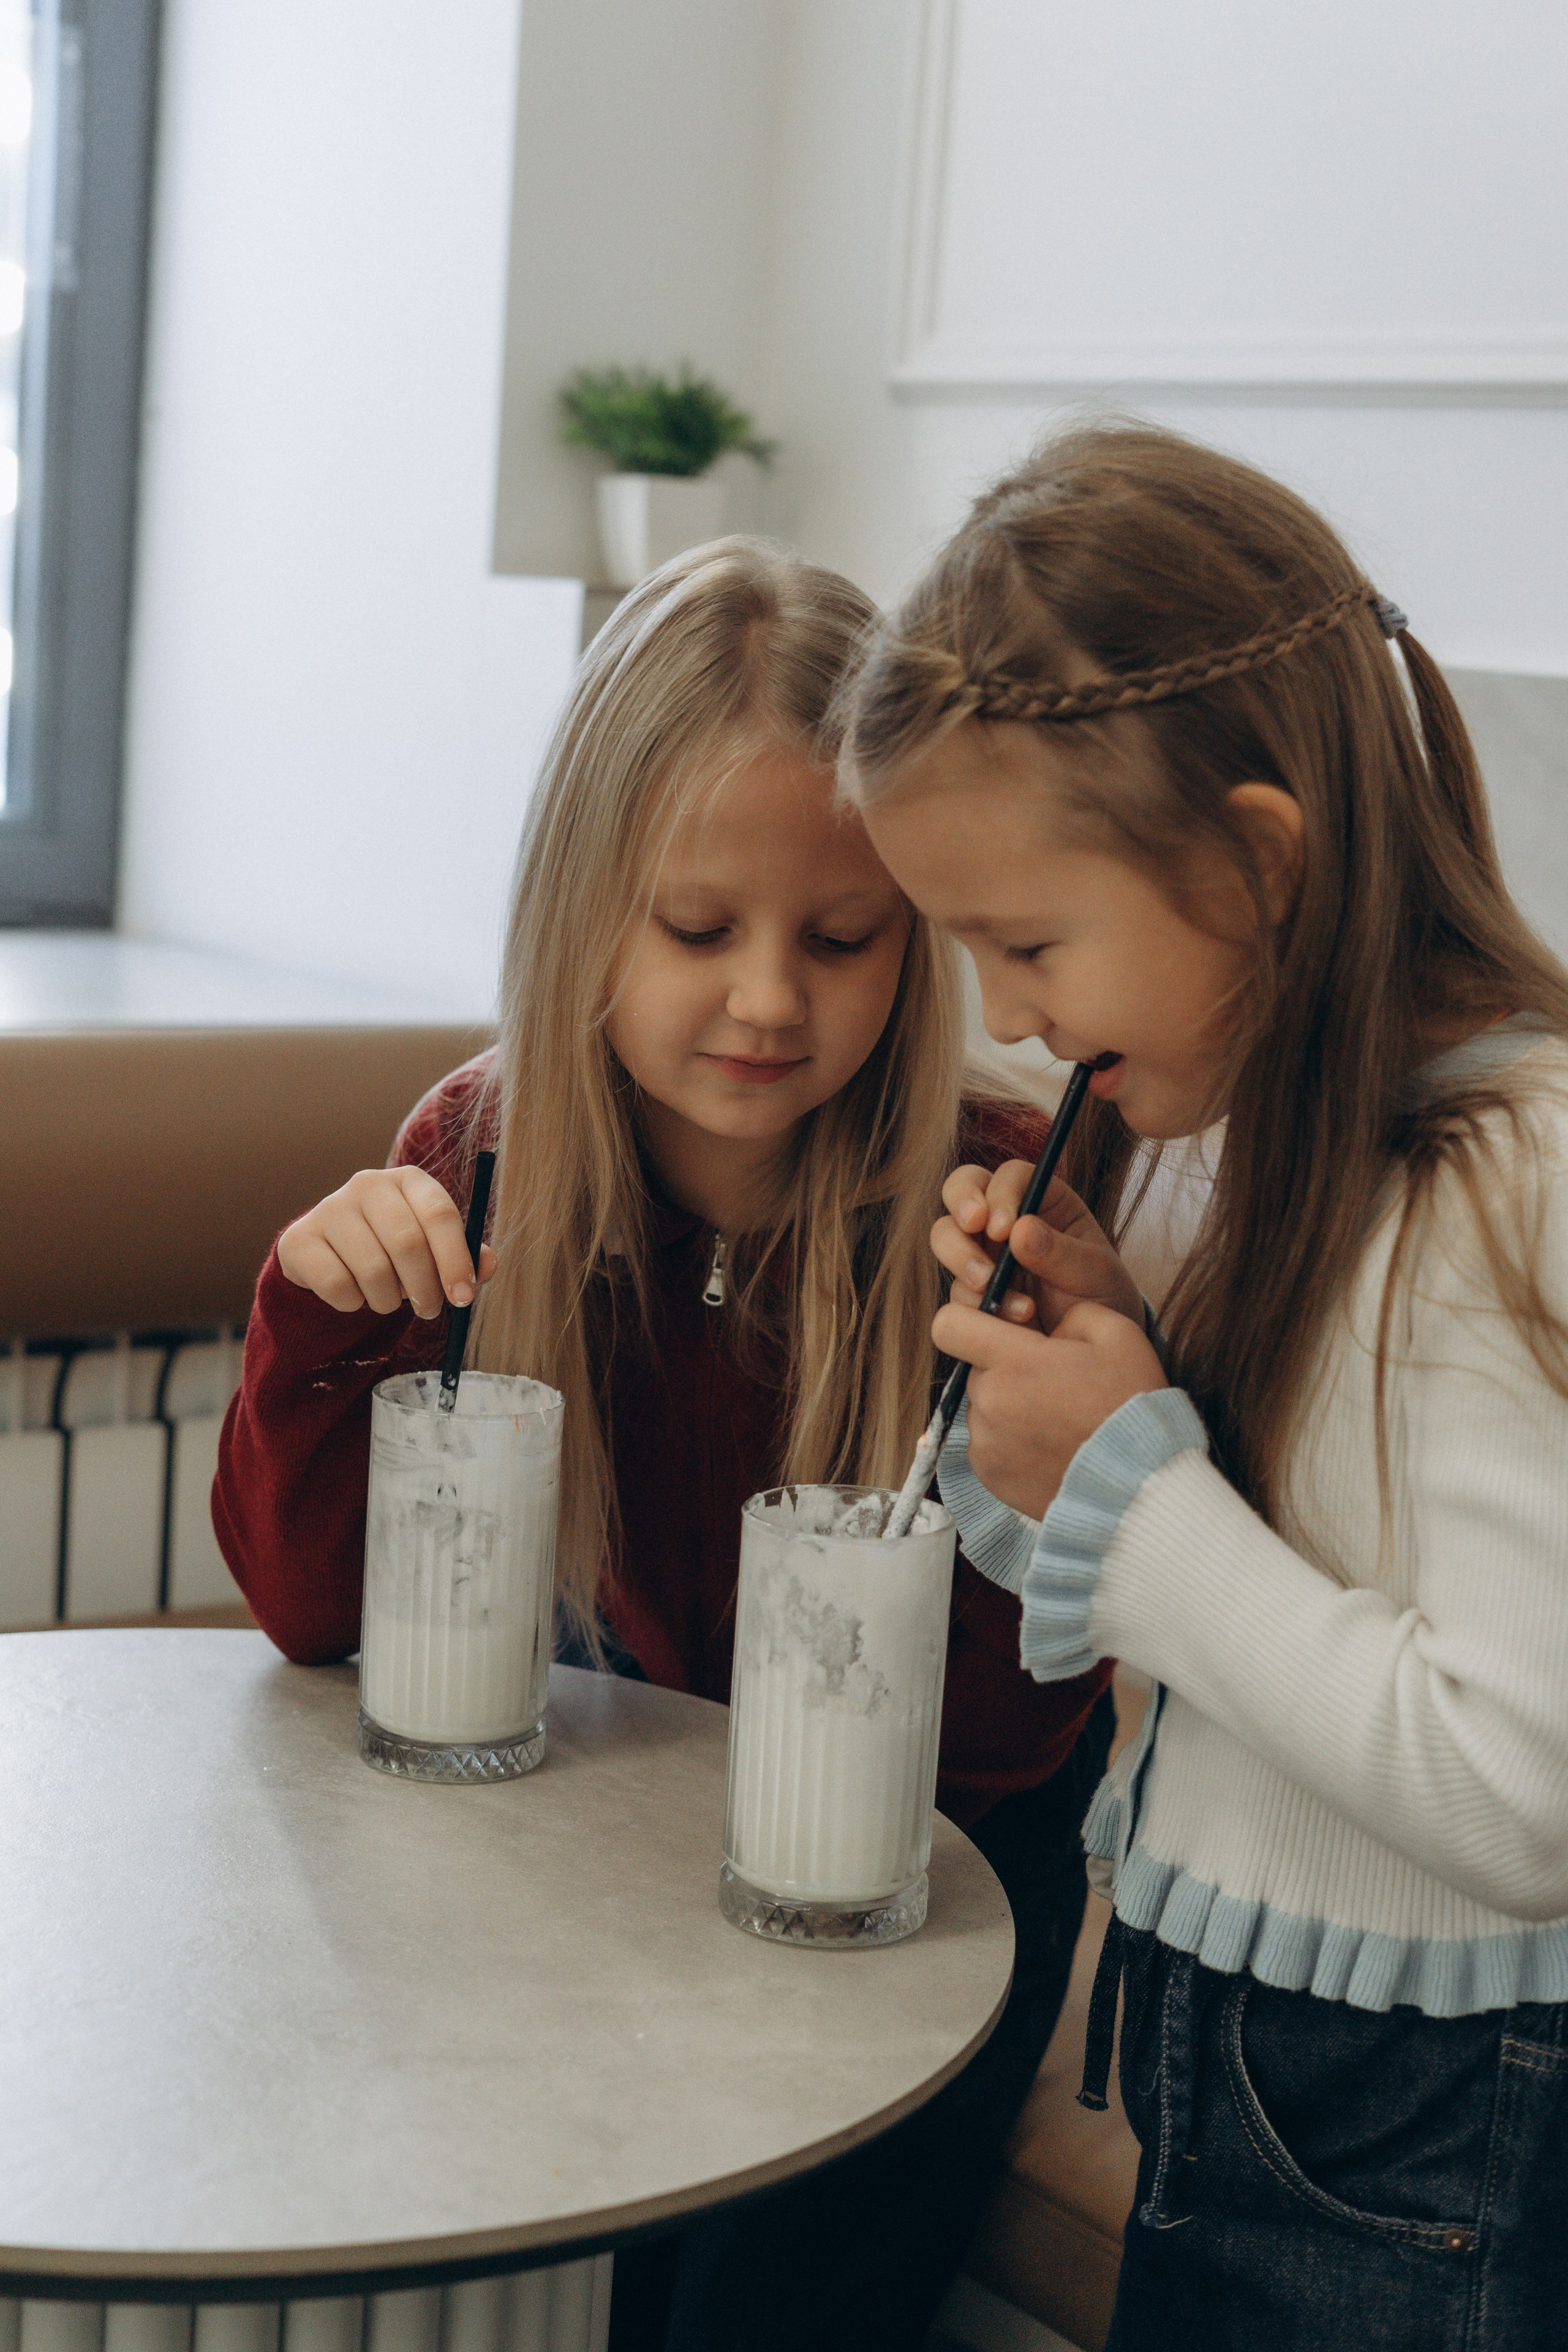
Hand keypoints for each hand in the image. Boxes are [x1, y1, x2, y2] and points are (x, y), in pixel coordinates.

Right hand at [277, 1166, 498, 1317]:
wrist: (328, 1255)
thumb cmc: (392, 1249)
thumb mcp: (431, 1248)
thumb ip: (462, 1256)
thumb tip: (487, 1266)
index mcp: (409, 1180)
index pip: (439, 1213)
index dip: (455, 1259)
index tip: (464, 1297)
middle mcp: (368, 1184)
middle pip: (407, 1244)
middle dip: (425, 1288)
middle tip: (429, 1310)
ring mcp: (329, 1208)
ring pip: (373, 1270)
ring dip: (389, 1300)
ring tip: (389, 1299)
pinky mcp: (299, 1239)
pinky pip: (338, 1286)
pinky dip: (354, 1303)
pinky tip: (355, 1294)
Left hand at [931, 1298, 1165, 1520]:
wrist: (1140, 1485)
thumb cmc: (1131, 1404)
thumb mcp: (1118, 1335)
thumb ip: (1072, 1313)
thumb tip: (1048, 1324)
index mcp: (1014, 1361)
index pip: (948, 1325)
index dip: (968, 1320)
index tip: (999, 1329)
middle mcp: (989, 1401)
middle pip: (974, 1368)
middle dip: (1004, 1368)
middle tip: (1052, 1384)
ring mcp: (985, 1443)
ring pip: (982, 1407)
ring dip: (1007, 1406)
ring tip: (1056, 1421)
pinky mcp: (989, 1475)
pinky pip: (987, 1444)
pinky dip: (1009, 1441)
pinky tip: (1049, 1447)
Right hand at [932, 1160, 1143, 1332]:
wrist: (1093, 1351)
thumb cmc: (1102, 1297)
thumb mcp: (1094, 1273)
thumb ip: (1061, 1252)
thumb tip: (1021, 1230)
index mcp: (1044, 1200)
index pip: (1011, 1176)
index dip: (1000, 1193)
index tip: (1003, 1228)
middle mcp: (1007, 1219)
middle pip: (962, 1189)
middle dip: (961, 1205)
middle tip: (973, 1228)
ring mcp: (985, 1252)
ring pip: (946, 1236)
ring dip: (963, 1260)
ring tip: (990, 1287)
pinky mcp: (972, 1289)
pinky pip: (955, 1288)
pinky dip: (976, 1303)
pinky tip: (1016, 1318)